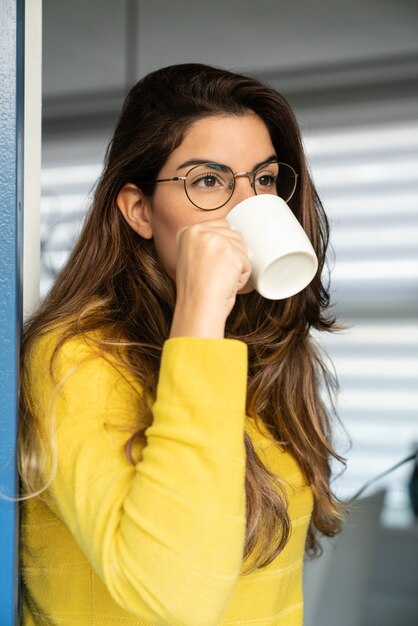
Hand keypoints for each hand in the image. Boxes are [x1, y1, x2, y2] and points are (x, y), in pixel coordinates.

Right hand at [169, 218, 251, 337]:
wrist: (197, 308)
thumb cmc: (196, 290)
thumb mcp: (190, 259)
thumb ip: (202, 244)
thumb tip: (230, 233)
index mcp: (188, 231)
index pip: (221, 226)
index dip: (224, 247)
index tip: (211, 266)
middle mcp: (200, 231)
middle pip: (234, 235)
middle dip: (232, 257)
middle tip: (215, 275)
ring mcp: (216, 240)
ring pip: (243, 248)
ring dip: (238, 267)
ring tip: (221, 280)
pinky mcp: (231, 253)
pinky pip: (248, 263)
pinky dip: (242, 277)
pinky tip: (226, 284)